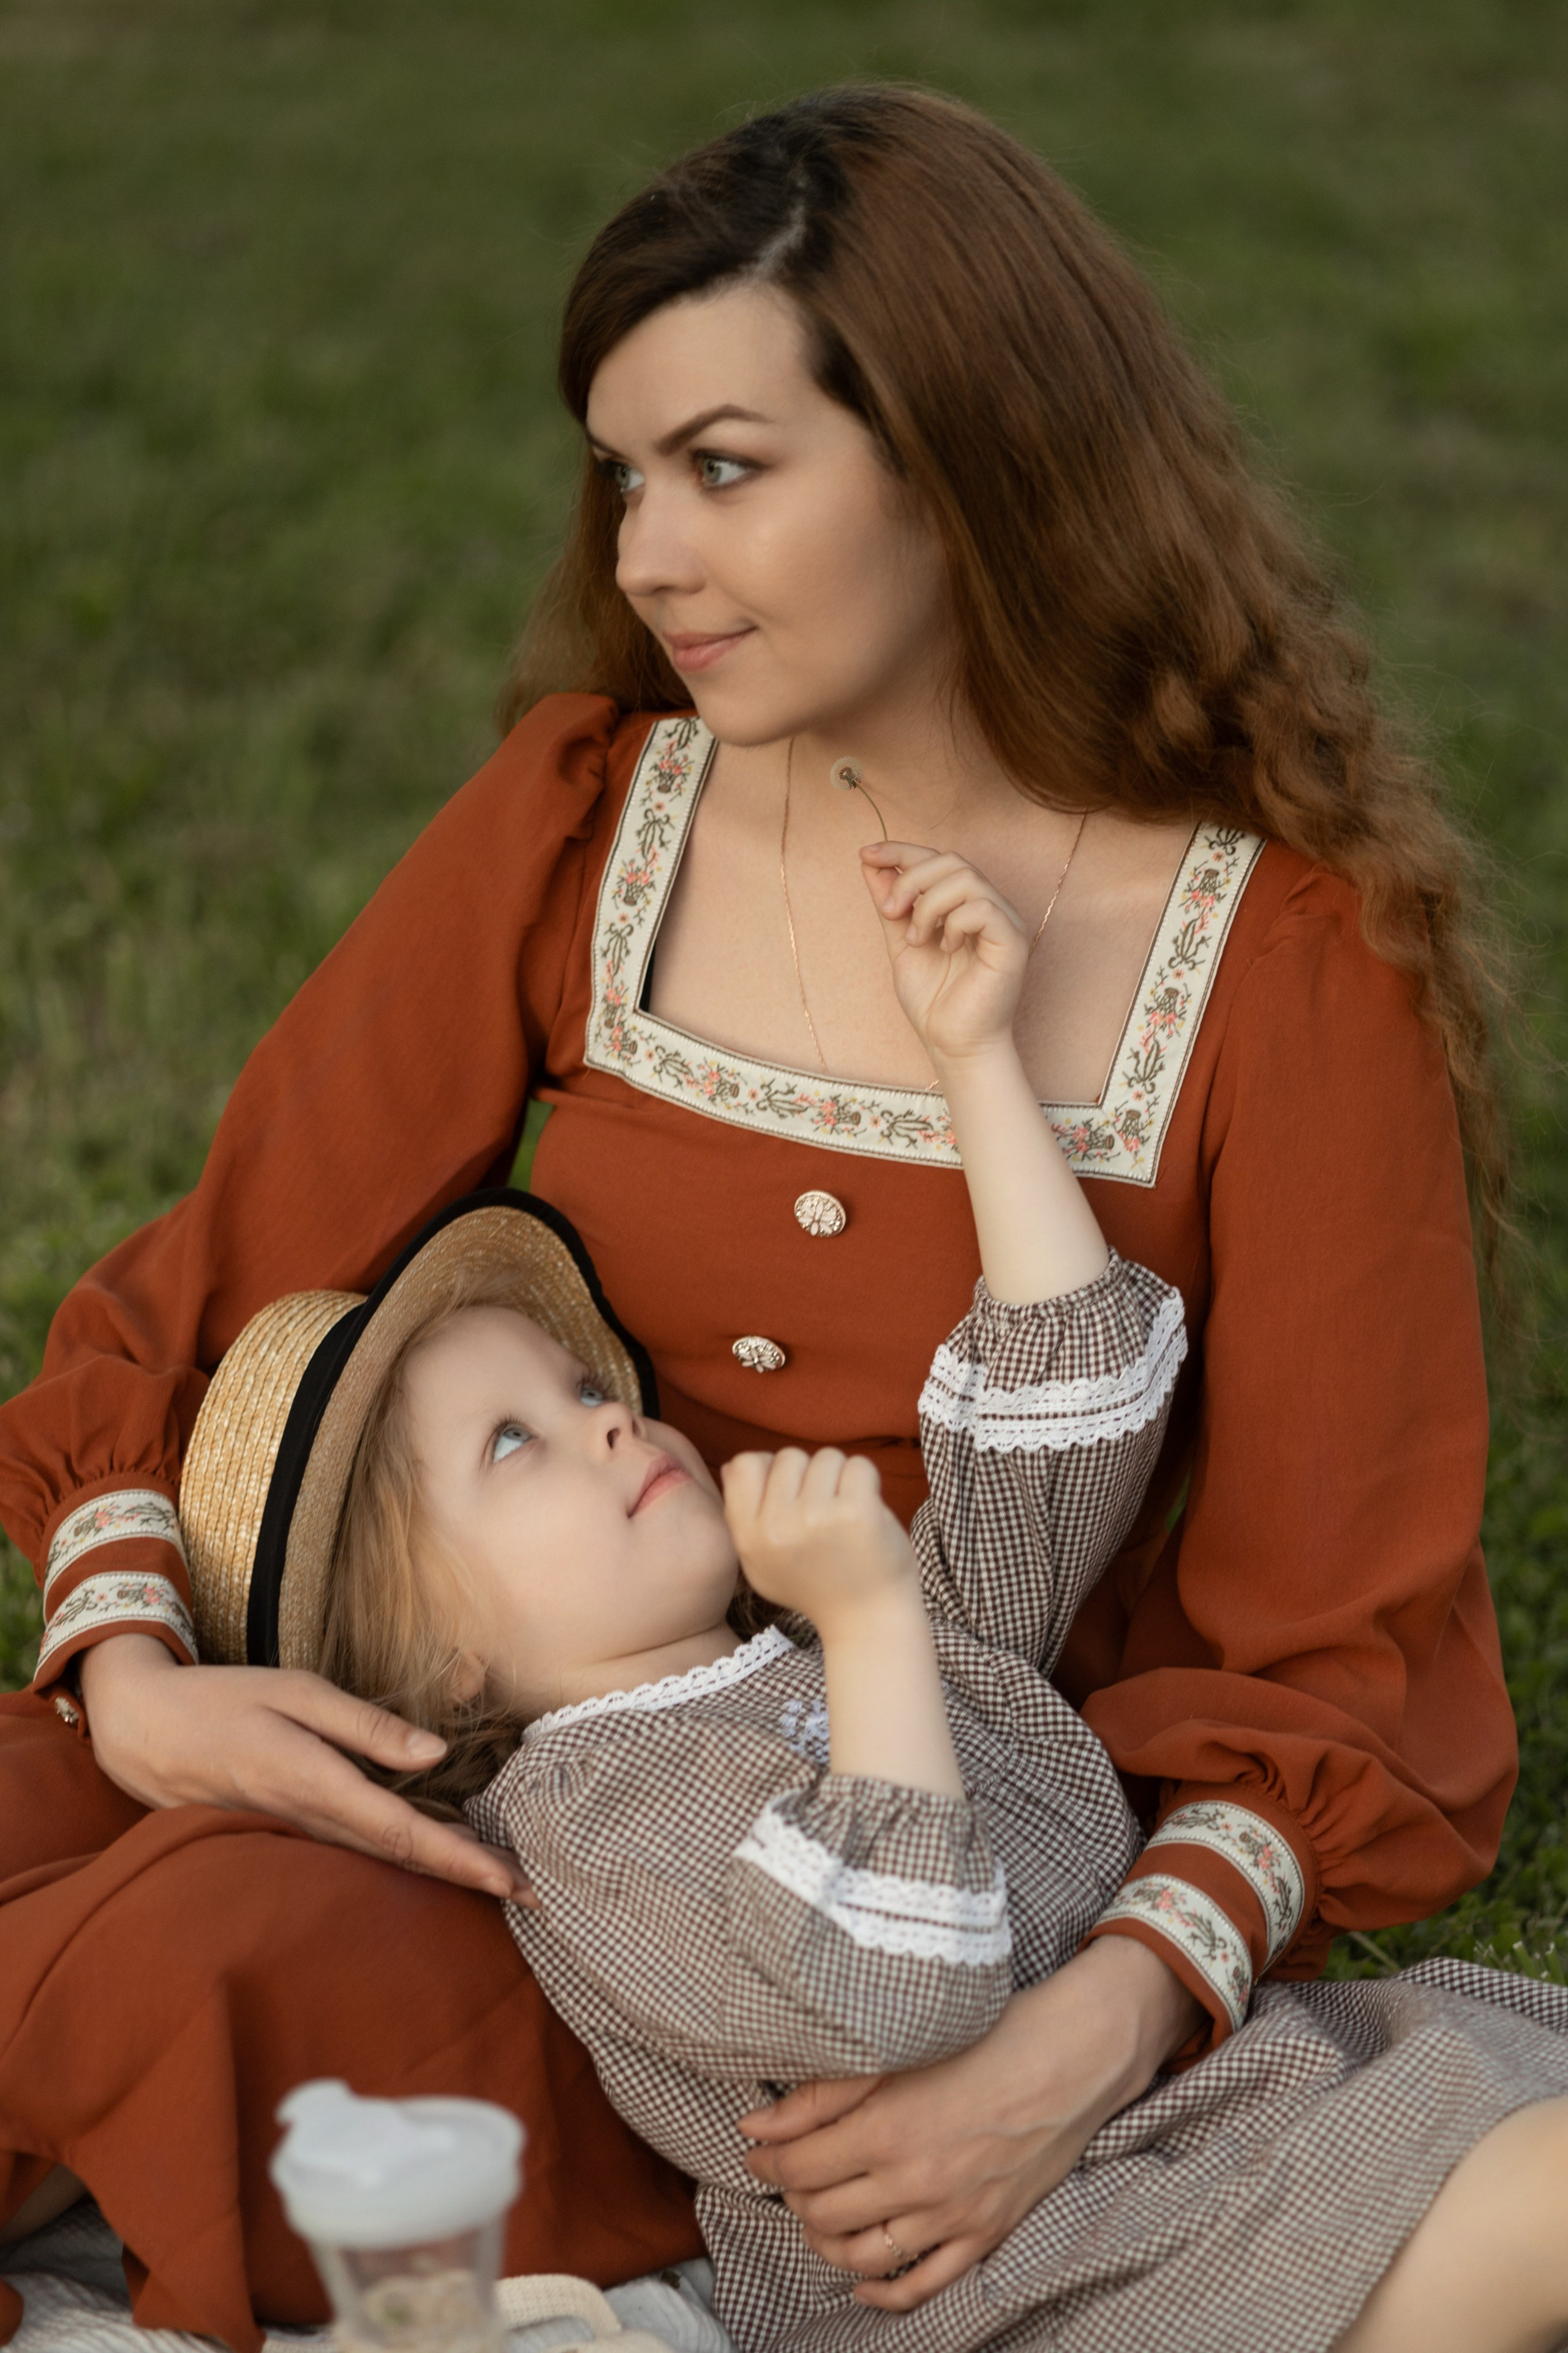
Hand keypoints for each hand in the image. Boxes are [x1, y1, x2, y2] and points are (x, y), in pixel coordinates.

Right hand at [78, 1632, 533, 1901]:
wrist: (145, 1733)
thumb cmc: (223, 1699)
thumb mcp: (296, 1691)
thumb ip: (365, 1724)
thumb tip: (433, 1754)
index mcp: (317, 1783)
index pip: (403, 1833)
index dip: (460, 1860)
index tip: (510, 1881)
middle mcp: (313, 1820)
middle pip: (404, 1858)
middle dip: (471, 1878)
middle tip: (538, 1896)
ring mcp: (301, 1831)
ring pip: (385, 1859)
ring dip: (444, 1871)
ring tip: (505, 1879)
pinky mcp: (294, 1827)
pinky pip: (361, 1848)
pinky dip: (406, 1856)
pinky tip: (440, 1853)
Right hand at [720, 1448, 915, 1637]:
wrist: (867, 1621)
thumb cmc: (816, 1587)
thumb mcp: (762, 1563)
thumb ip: (741, 1515)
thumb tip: (731, 1464)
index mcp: (749, 1537)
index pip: (745, 1464)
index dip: (770, 1469)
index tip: (791, 1493)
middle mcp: (776, 1527)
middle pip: (789, 1456)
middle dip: (810, 1474)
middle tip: (824, 1510)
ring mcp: (815, 1517)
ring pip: (826, 1456)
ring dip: (840, 1478)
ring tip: (844, 1514)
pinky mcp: (855, 1512)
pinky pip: (859, 1465)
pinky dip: (868, 1482)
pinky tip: (867, 1511)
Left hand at [739, 1935, 1202, 2308]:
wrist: (1071, 2057)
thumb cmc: (986, 2038)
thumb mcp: (898, 2053)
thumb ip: (821, 2094)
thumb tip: (756, 2126)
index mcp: (888, 2130)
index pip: (799, 2168)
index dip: (768, 2162)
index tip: (758, 2150)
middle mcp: (916, 2183)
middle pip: (823, 2215)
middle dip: (794, 2197)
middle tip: (791, 2174)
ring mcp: (952, 2218)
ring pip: (863, 2257)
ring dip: (828, 2243)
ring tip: (819, 2215)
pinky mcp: (984, 2236)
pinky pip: (923, 2285)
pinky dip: (883, 2294)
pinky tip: (861, 2284)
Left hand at [860, 843, 1027, 1069]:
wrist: (951, 1045)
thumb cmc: (933, 1001)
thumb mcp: (900, 942)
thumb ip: (890, 905)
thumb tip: (870, 863)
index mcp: (964, 904)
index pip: (937, 859)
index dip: (901, 852)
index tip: (866, 854)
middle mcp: (989, 906)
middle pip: (952, 860)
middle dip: (911, 879)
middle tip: (889, 913)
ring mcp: (1004, 921)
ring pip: (966, 878)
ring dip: (929, 904)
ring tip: (917, 938)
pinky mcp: (1013, 941)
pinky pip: (983, 907)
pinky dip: (954, 923)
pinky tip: (945, 949)